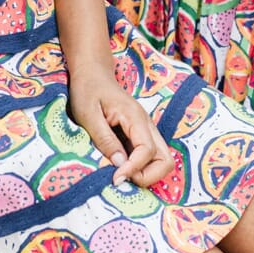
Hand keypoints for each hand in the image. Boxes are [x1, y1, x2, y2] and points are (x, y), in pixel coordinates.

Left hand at [68, 62, 173, 188]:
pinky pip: (150, 157)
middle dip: (147, 176)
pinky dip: (140, 168)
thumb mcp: (88, 115)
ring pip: (161, 160)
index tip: (115, 179)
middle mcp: (147, 125)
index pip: (147, 151)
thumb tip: (120, 165)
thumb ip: (105, 139)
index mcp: (135, 117)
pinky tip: (120, 167)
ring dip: (146, 174)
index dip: (133, 169)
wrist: (92, 74)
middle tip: (122, 178)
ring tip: (121, 174)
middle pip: (165, 160)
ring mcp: (146, 130)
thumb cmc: (88, 90)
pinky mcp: (140, 135)